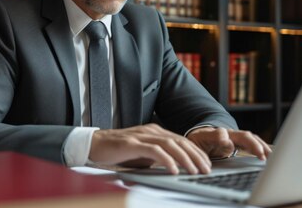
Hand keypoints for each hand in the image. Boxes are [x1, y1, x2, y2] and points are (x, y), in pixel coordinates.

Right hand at [89, 123, 211, 174]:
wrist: (94, 144)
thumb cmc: (118, 151)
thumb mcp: (142, 154)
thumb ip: (157, 157)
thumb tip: (174, 167)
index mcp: (155, 132)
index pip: (181, 141)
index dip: (196, 152)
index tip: (207, 164)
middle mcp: (151, 131)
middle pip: (179, 141)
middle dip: (196, 156)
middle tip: (206, 169)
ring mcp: (142, 135)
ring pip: (170, 144)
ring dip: (185, 158)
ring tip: (194, 170)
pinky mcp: (132, 143)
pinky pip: (154, 150)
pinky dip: (166, 160)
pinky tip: (174, 170)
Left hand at [187, 127, 271, 159]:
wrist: (201, 137)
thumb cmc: (198, 141)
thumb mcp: (196, 142)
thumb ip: (206, 142)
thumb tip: (223, 142)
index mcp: (213, 134)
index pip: (220, 133)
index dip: (223, 138)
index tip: (226, 142)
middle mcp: (228, 134)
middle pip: (242, 135)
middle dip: (252, 144)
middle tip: (260, 154)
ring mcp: (235, 137)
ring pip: (250, 139)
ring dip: (260, 146)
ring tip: (270, 156)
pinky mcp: (240, 143)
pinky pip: (253, 143)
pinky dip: (262, 148)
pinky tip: (270, 155)